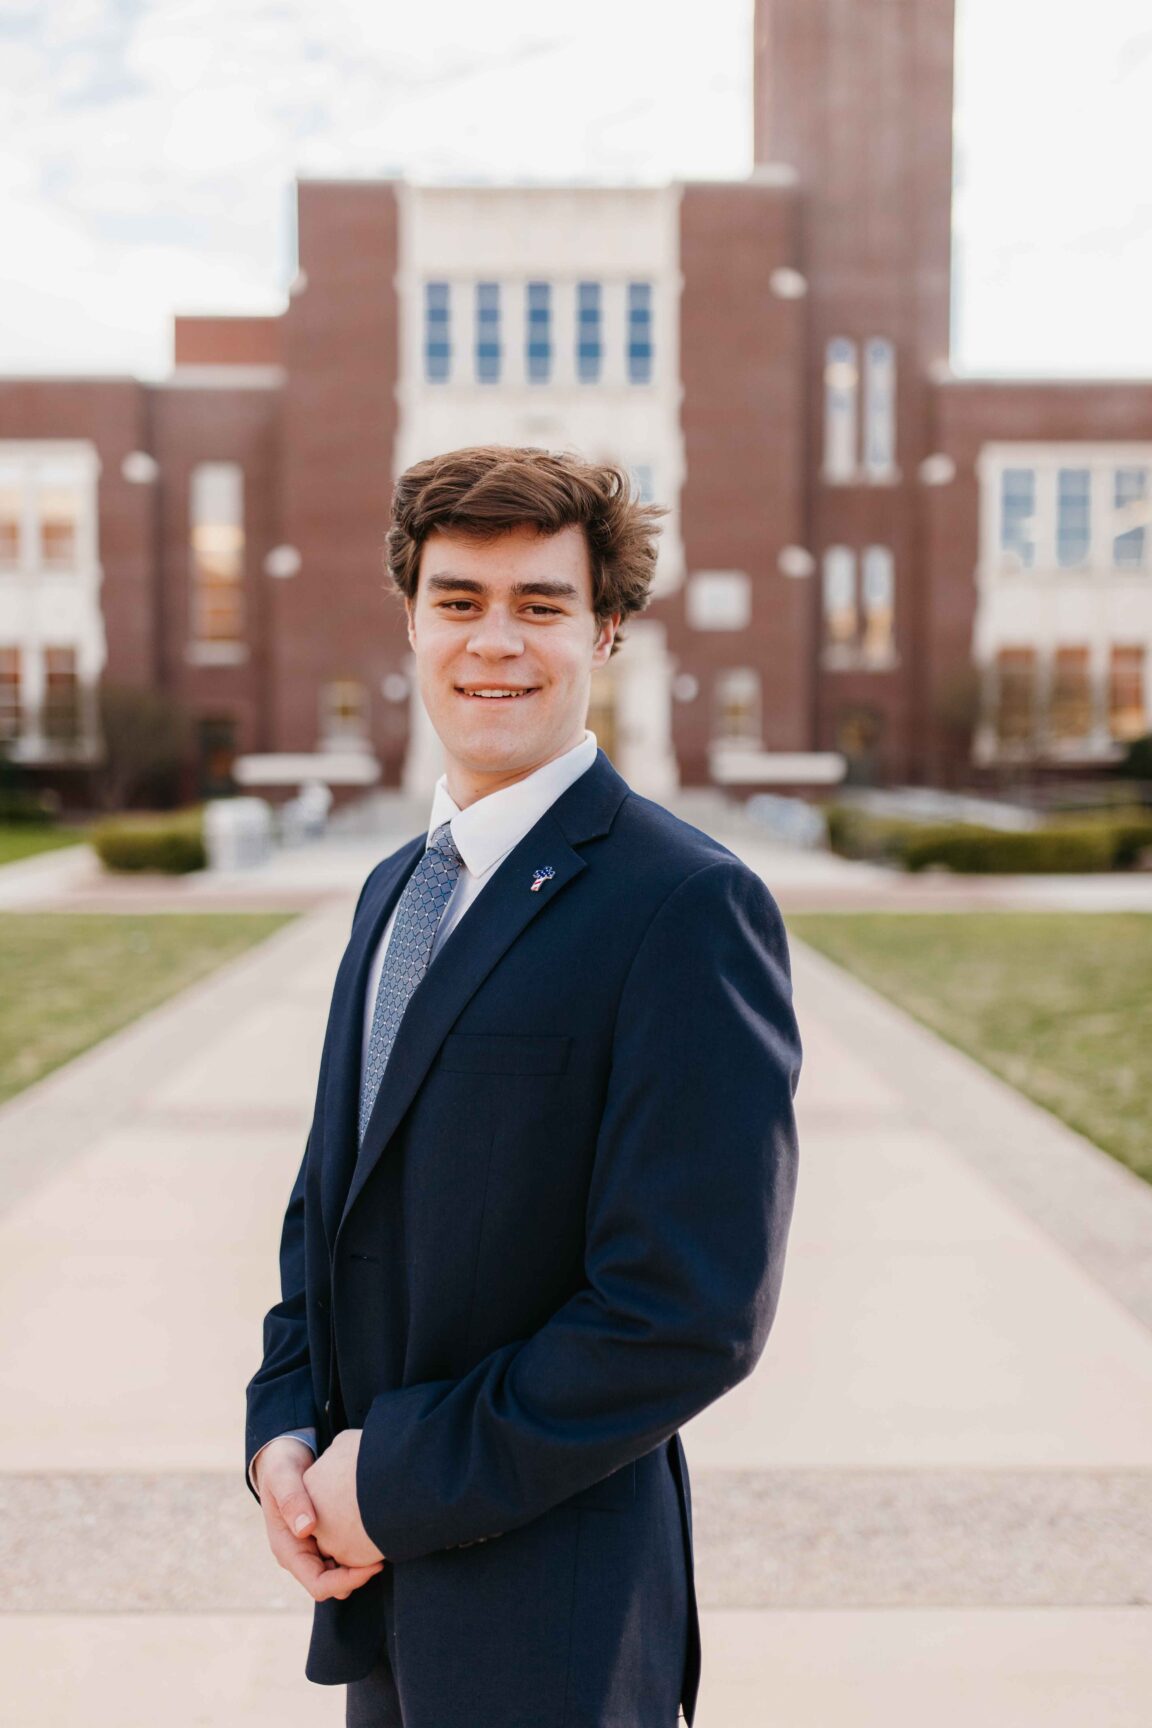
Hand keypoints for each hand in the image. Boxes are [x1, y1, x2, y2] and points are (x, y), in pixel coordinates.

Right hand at [256, 1435, 384, 1601]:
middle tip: (385, 1554)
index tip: (375, 1564)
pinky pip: (344, 1555)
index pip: (319, 1585)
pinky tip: (375, 1531)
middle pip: (334, 1585)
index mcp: (287, 1550)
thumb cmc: (281, 1465)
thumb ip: (291, 1498)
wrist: (282, 1456)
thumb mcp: (282, 1476)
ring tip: (384, 1543)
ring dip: (361, 1565)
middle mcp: (301, 1554)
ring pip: (341, 1573)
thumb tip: (305, 1529)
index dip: (348, 1580)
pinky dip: (359, 1550)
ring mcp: (313, 1548)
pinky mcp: (325, 1537)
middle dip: (359, 1575)